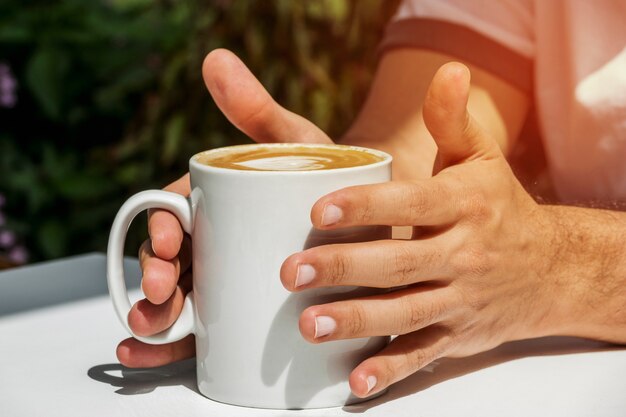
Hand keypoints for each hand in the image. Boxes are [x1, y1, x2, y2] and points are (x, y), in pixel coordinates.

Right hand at [116, 49, 330, 366]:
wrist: (373, 220)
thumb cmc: (326, 179)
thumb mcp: (295, 143)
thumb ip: (258, 111)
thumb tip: (215, 59)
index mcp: (218, 204)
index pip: (177, 215)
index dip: (160, 229)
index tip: (166, 243)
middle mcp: (216, 242)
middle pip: (172, 263)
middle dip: (155, 280)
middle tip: (161, 292)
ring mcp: (228, 280)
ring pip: (180, 301)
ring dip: (153, 317)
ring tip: (149, 329)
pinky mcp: (241, 313)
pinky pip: (200, 334)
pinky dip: (170, 344)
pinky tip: (148, 351)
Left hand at [280, 63, 559, 396]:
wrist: (551, 267)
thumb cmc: (499, 205)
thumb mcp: (482, 157)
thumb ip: (455, 120)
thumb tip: (447, 71)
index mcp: (464, 205)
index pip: (412, 203)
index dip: (367, 207)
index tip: (319, 210)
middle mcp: (464, 254)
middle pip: (399, 264)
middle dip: (345, 268)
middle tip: (292, 272)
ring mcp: (460, 299)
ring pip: (405, 312)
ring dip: (357, 321)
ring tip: (309, 324)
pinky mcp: (457, 335)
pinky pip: (422, 354)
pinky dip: (390, 370)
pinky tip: (354, 381)